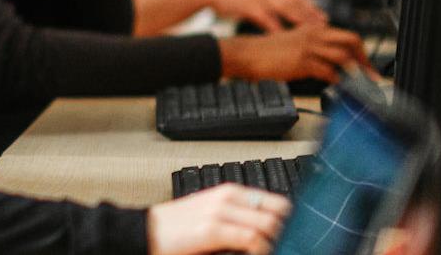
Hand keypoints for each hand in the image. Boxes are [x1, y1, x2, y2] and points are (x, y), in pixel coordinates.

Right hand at [149, 184, 290, 254]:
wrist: (145, 232)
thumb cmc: (176, 228)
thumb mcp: (212, 215)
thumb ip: (239, 218)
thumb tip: (267, 232)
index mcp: (230, 192)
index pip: (276, 201)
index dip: (291, 220)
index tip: (295, 236)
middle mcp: (227, 198)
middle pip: (277, 213)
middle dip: (286, 234)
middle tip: (287, 246)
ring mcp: (219, 212)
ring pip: (268, 224)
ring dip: (276, 241)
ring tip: (274, 250)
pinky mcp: (211, 230)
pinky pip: (251, 238)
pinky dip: (261, 249)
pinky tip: (258, 253)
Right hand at [205, 0, 325, 32]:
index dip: (310, 5)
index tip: (322, 16)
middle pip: (295, 1)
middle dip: (310, 13)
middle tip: (324, 24)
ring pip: (286, 8)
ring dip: (300, 19)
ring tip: (311, 31)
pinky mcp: (249, 6)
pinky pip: (268, 19)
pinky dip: (278, 28)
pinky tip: (286, 36)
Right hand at [219, 24, 367, 80]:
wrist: (246, 54)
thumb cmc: (265, 52)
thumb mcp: (292, 42)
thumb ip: (311, 46)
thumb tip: (329, 63)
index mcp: (313, 28)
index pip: (346, 35)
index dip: (360, 51)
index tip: (366, 65)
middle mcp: (314, 34)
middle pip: (351, 41)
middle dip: (364, 59)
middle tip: (370, 75)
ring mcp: (309, 47)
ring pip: (343, 56)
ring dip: (355, 72)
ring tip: (360, 84)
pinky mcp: (302, 61)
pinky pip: (328, 71)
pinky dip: (338, 80)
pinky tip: (340, 86)